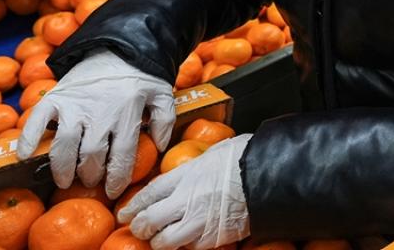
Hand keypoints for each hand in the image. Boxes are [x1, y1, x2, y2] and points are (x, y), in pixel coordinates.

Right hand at [18, 51, 175, 198]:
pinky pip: (36, 120)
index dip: (116, 179)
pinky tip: (25, 156)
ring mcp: (74, 104)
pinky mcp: (55, 97)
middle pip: (90, 156)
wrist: (115, 45)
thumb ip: (164, 120)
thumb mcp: (162, 93)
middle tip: (89, 181)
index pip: (121, 156)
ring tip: (64, 179)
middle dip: (89, 175)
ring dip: (62, 168)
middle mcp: (99, 111)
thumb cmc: (140, 74)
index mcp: (126, 112)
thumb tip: (159, 147)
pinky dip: (28, 140)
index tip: (113, 191)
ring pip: (63, 145)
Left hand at [118, 134, 251, 249]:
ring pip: (164, 241)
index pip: (149, 194)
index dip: (134, 206)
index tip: (125, 212)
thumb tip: (196, 166)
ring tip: (159, 240)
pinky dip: (185, 246)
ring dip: (159, 242)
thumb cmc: (245, 159)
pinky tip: (187, 241)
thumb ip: (198, 165)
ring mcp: (197, 223)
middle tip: (138, 228)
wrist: (268, 178)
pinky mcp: (211, 239)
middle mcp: (185, 201)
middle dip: (140, 227)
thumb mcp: (215, 153)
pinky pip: (190, 247)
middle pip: (149, 220)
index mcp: (184, 176)